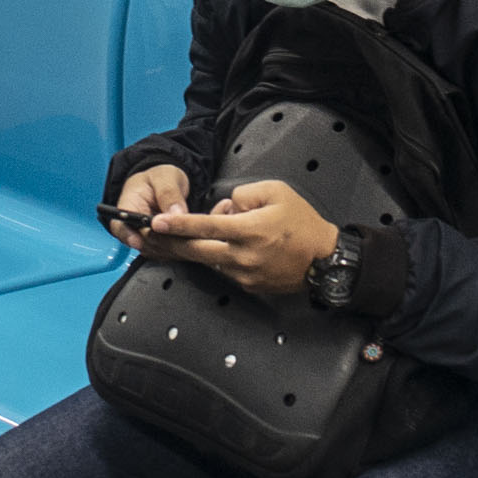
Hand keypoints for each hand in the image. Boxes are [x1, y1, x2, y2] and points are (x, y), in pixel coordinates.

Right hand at [103, 162, 190, 243]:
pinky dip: (179, 249)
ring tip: (189, 235)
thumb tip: (176, 214)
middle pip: (141, 242)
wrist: (166, 184)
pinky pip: (168, 252)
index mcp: (127, 207)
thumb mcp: (165, 177)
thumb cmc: (160, 177)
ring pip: (156, 250)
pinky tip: (190, 239)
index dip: (128, 236)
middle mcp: (134, 227)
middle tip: (182, 234)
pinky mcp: (160, 245)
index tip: (138, 241)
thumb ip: (169, 194)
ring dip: (172, 246)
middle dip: (161, 241)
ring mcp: (146, 238)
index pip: (120, 226)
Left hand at [144, 178, 342, 296]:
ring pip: (208, 261)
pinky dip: (217, 258)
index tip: (157, 223)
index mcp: (249, 230)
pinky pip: (224, 269)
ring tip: (192, 236)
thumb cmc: (303, 223)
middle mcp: (242, 255)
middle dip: (171, 243)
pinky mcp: (248, 285)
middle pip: (196, 251)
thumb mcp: (277, 192)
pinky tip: (222, 248)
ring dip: (196, 249)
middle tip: (152, 235)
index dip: (178, 224)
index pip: (205, 226)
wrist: (324, 261)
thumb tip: (224, 207)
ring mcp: (244, 274)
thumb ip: (244, 194)